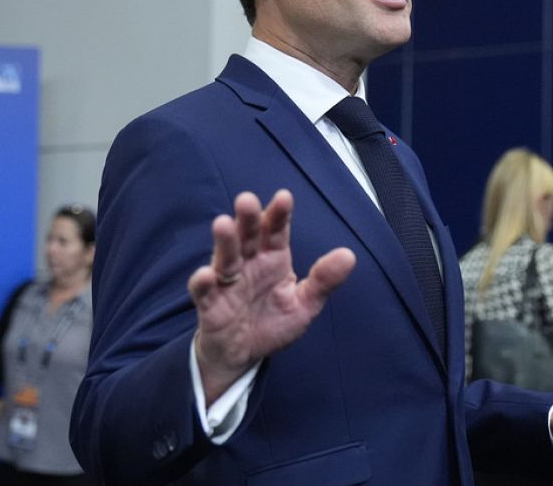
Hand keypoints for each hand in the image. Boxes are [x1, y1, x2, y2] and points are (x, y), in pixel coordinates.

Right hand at [188, 190, 355, 404]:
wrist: (243, 355)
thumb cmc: (273, 322)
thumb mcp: (304, 304)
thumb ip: (323, 281)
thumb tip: (349, 255)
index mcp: (273, 259)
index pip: (276, 231)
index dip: (279, 215)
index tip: (284, 198)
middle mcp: (249, 264)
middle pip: (248, 237)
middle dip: (248, 219)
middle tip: (247, 200)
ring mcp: (227, 282)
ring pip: (225, 257)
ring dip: (224, 241)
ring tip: (223, 224)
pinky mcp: (210, 304)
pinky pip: (204, 291)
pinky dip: (203, 282)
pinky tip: (206, 275)